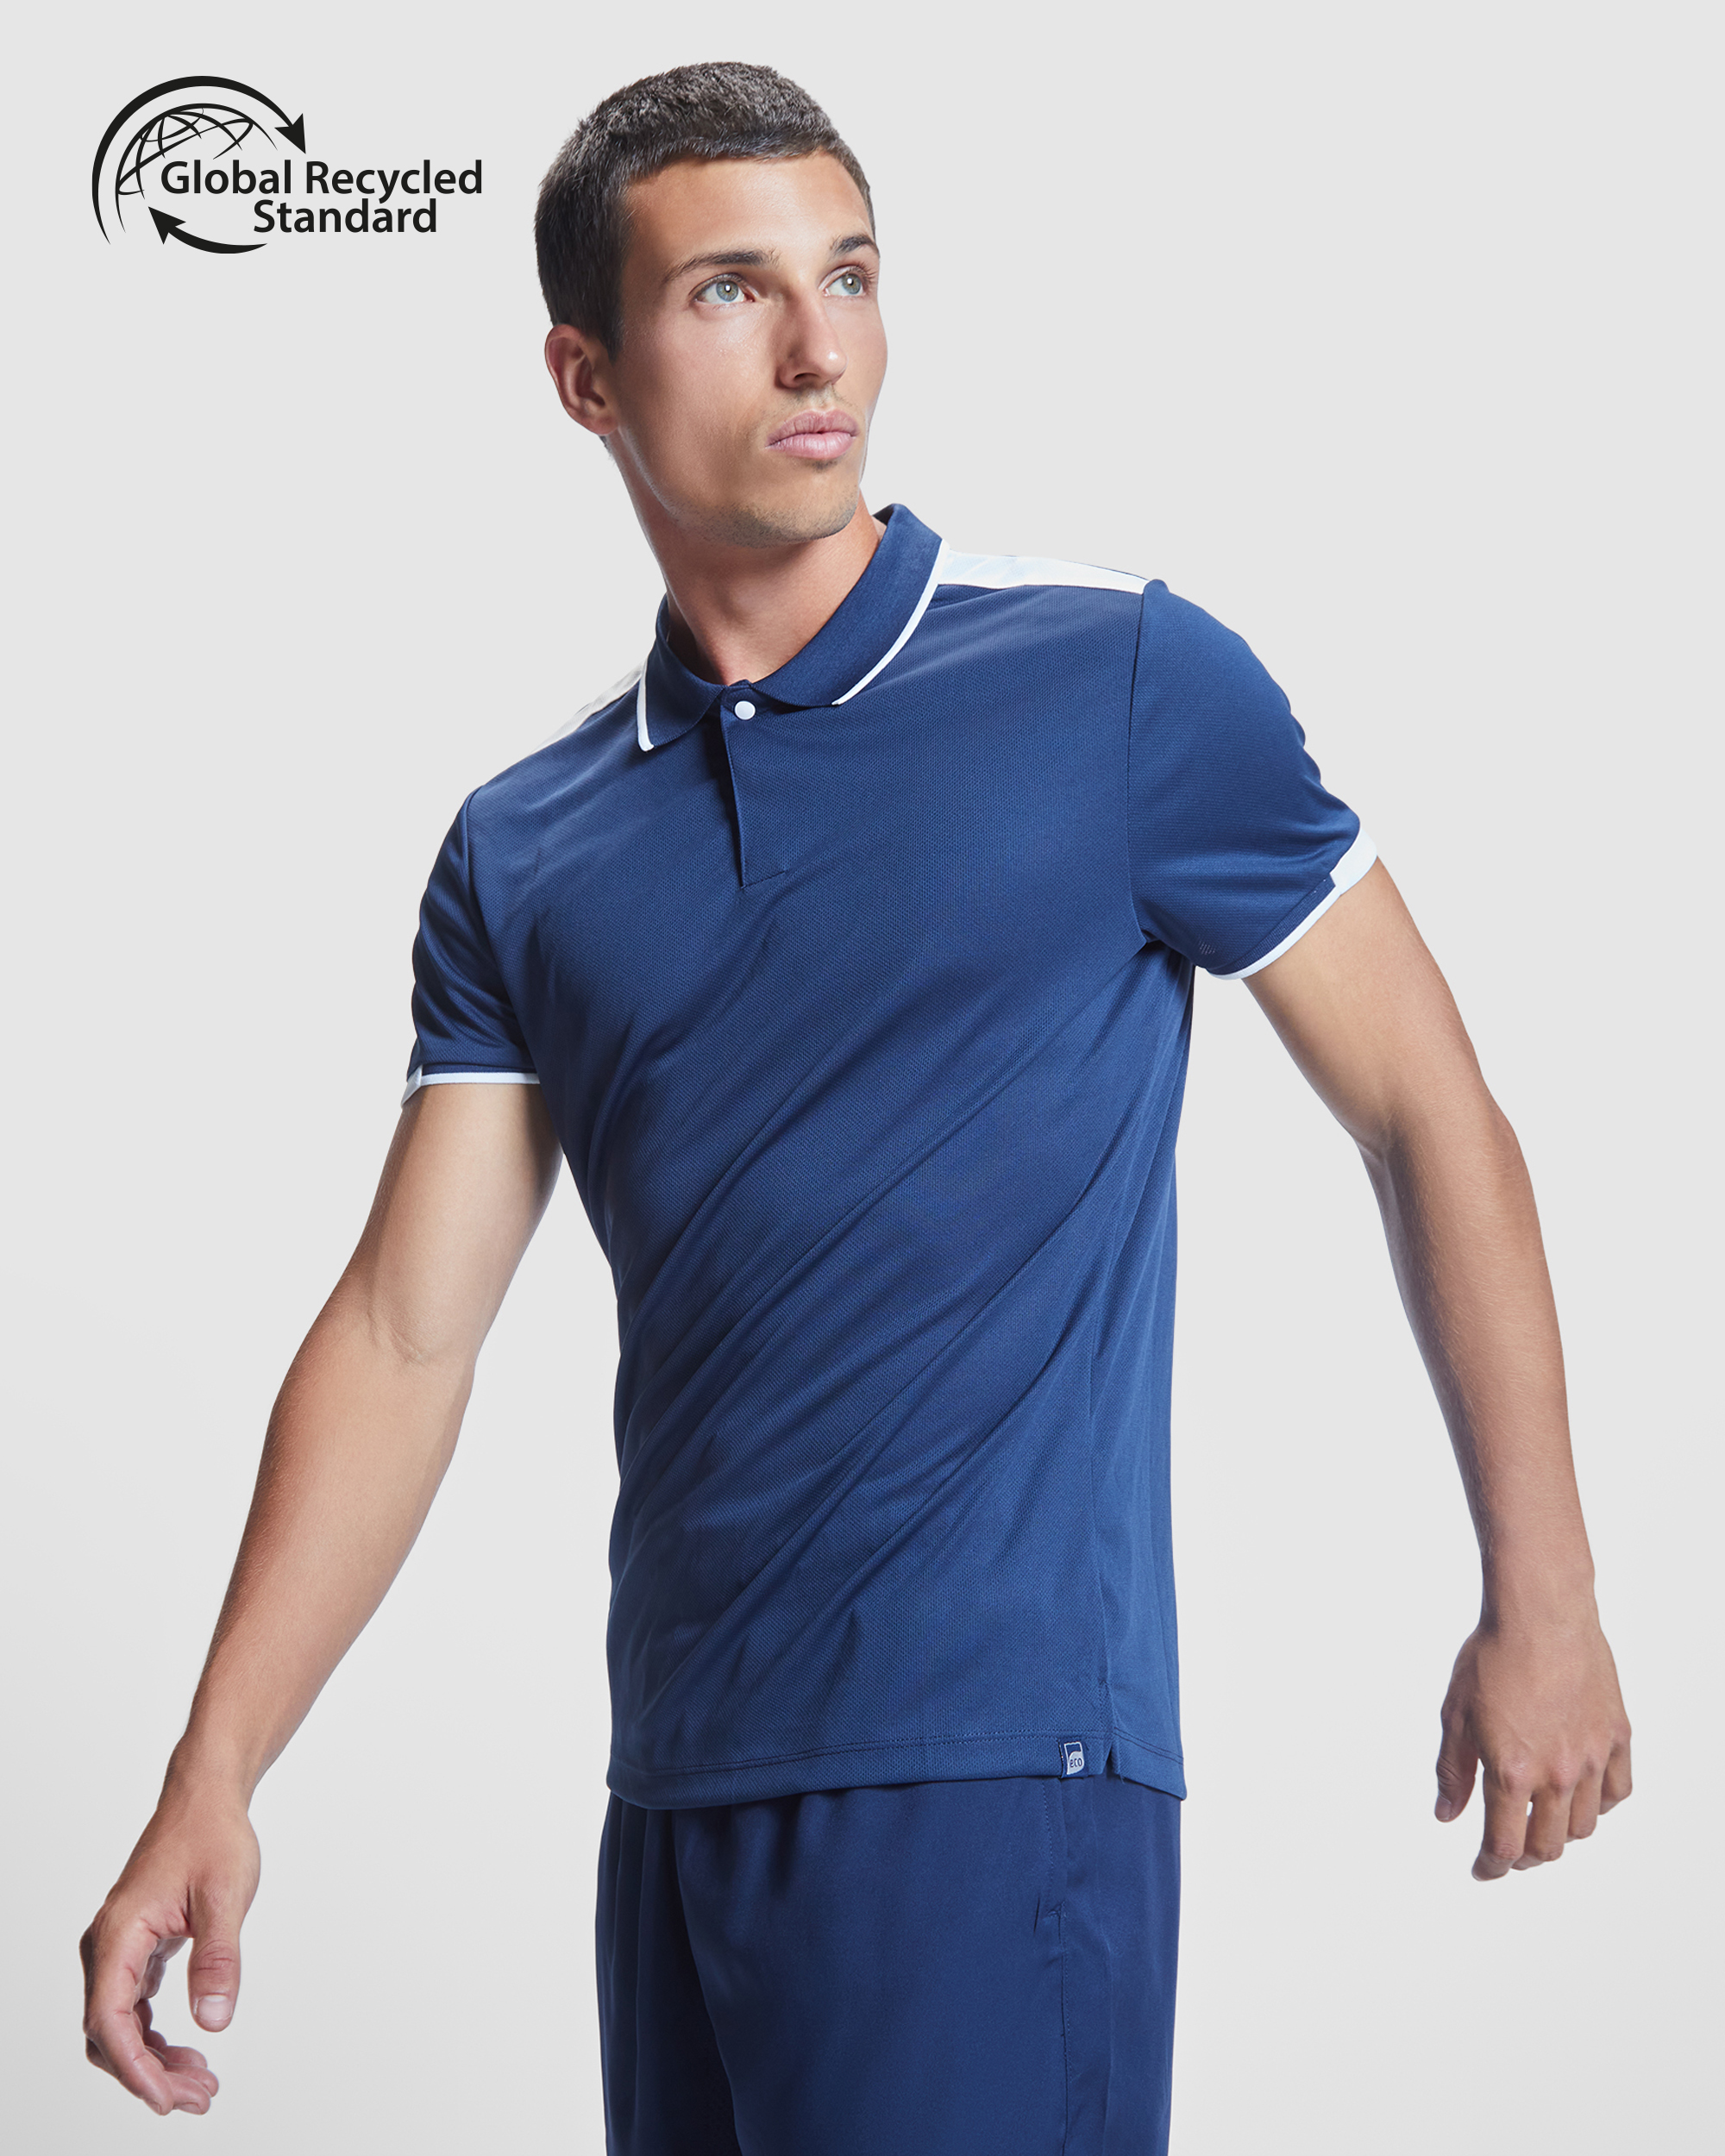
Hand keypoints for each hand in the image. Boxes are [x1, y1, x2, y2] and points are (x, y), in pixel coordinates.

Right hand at [81, 1779, 260, 2113]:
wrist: (206, 1797)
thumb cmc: (213, 1836)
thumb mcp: (226, 1895)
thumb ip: (219, 1957)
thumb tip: (215, 2021)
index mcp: (119, 1934)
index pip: (110, 2021)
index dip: (135, 2068)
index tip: (166, 2099)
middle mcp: (107, 1945)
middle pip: (110, 2034)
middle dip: (148, 2074)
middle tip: (198, 2097)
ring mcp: (118, 1948)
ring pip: (120, 2025)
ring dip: (153, 2060)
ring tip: (201, 2084)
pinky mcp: (135, 1949)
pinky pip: (132, 2008)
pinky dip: (155, 2036)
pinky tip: (189, 2051)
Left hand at [1435, 1609, 1631, 1879]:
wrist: (1541, 1613)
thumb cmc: (1493, 1655)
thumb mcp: (1455, 1715)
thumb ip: (1452, 1771)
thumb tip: (1446, 1813)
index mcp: (1512, 1771)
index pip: (1504, 1846)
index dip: (1491, 1867)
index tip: (1483, 1870)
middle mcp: (1557, 1773)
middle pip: (1547, 1846)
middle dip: (1524, 1858)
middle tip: (1509, 1851)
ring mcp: (1592, 1757)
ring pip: (1584, 1825)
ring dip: (1560, 1834)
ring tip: (1541, 1823)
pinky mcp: (1617, 1736)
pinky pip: (1617, 1791)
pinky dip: (1601, 1805)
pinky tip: (1583, 1798)